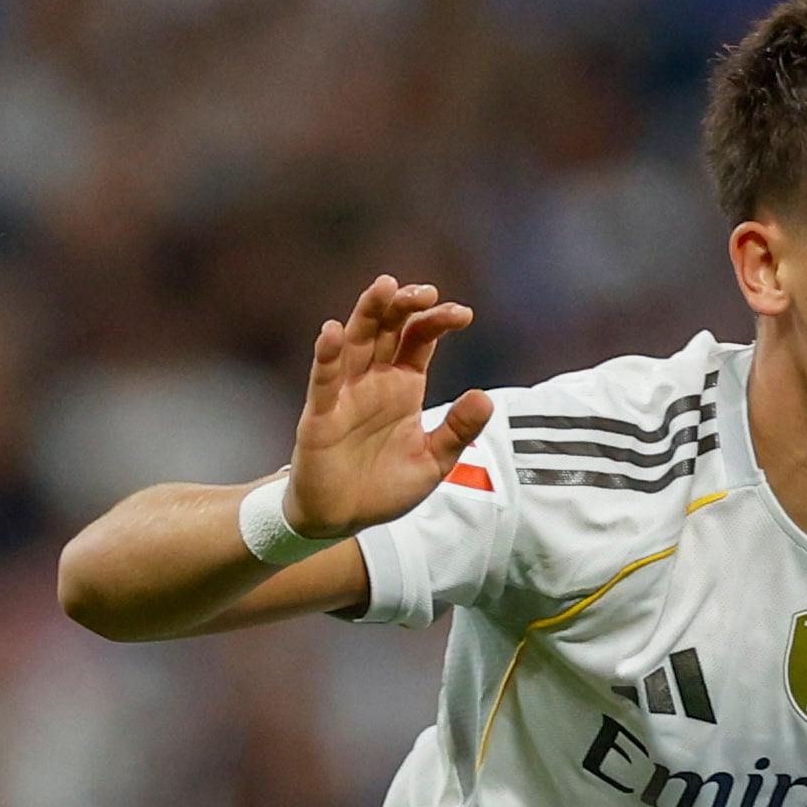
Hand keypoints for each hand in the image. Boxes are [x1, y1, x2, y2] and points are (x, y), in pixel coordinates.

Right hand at [283, 276, 492, 539]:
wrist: (344, 519)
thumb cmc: (386, 486)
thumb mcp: (434, 460)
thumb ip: (458, 430)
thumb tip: (485, 397)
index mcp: (403, 386)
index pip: (419, 340)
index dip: (437, 321)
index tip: (464, 313)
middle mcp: (373, 381)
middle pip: (387, 330)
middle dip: (404, 306)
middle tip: (425, 290)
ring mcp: (345, 394)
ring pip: (355, 343)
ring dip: (368, 314)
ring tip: (384, 287)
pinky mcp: (321, 415)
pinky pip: (323, 381)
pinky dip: (327, 356)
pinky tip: (332, 332)